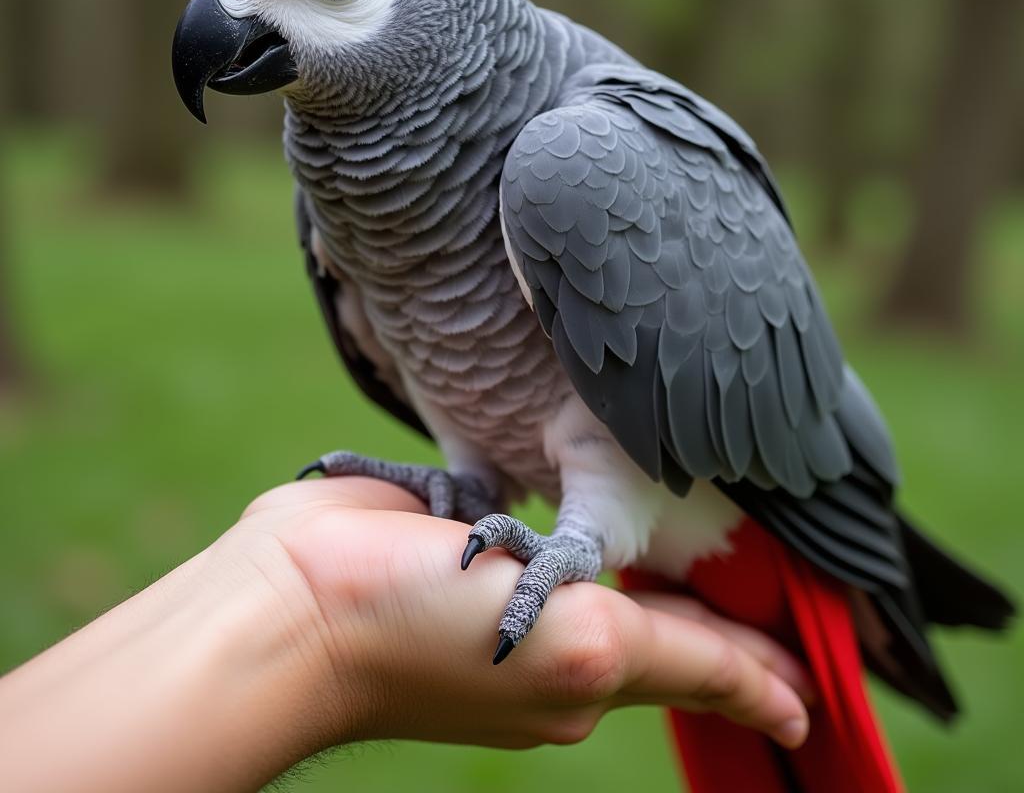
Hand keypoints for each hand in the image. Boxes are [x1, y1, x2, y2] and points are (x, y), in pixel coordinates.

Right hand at [238, 476, 811, 750]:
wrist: (298, 603)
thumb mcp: (575, 647)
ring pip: (609, 590)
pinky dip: (582, 548)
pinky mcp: (463, 546)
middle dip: (727, 632)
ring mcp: (509, 596)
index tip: (818, 691)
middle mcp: (558, 640)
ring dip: (662, 589)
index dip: (766, 677)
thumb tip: (768, 697)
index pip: (707, 669)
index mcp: (593, 669)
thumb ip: (675, 657)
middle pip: (666, 635)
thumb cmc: (429, 631)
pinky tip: (597, 536)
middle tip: (782, 618)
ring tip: (715, 573)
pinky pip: (537, 542)